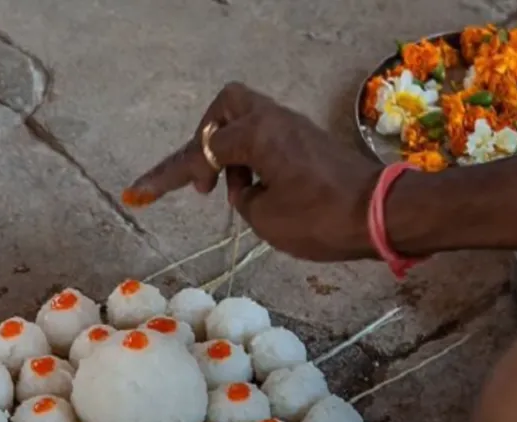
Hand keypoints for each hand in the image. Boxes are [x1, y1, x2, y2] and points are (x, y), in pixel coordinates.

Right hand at [125, 82, 383, 261]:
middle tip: (204, 180)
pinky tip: (257, 193)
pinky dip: (252, 159)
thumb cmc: (321, 219)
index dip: (165, 177)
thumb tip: (247, 186)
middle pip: (226, 107)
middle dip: (206, 140)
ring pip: (248, 120)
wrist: (381, 215)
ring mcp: (294, 129)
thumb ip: (243, 195)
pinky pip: (267, 138)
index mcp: (256, 135)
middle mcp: (273, 121)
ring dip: (231, 152)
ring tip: (232, 194)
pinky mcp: (308, 143)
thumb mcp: (266, 218)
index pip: (200, 153)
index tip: (136, 194)